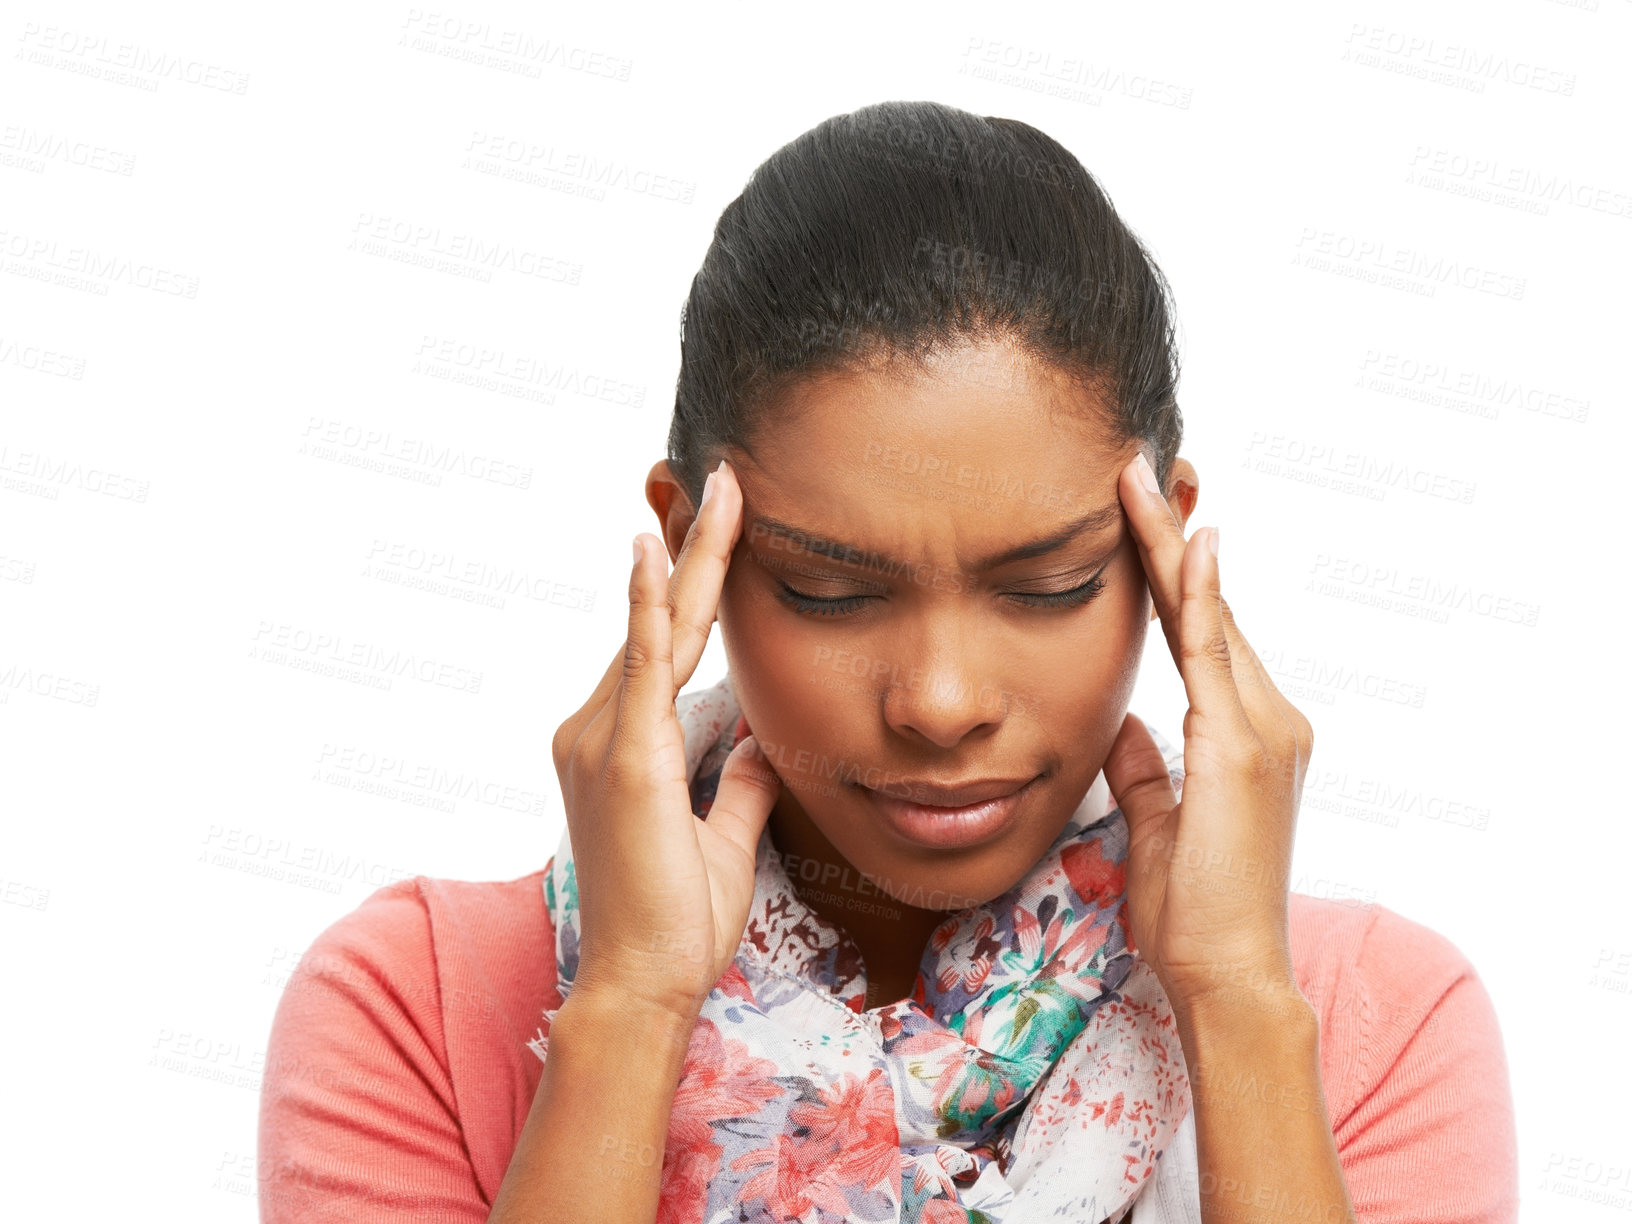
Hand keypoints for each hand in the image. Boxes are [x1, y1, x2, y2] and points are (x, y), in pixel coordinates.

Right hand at [550, 459, 779, 1022]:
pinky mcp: (624, 755)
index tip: (710, 528)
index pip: (661, 646)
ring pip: (655, 627)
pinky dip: (653, 603)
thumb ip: (736, 784)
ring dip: (690, 556)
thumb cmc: (676, 922)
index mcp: (618, 746)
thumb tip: (761, 745)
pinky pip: (643, 663)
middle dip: (692, 550)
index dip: (687, 586)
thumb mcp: (721, 838)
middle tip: (722, 480)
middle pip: (656, 621)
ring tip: (720, 491)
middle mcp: (596, 729)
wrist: (645, 982)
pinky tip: (660, 551)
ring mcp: (602, 738)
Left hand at [1101, 450, 1314, 1016]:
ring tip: (1137, 480)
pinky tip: (1185, 546)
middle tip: (1139, 468)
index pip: (1201, 634)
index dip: (1172, 573)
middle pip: (1208, 610)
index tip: (1143, 514)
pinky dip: (1199, 595)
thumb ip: (1144, 770)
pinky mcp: (1245, 746)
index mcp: (1245, 735)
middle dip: (1171, 537)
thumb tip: (1120, 727)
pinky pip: (1213, 654)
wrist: (1227, 974)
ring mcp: (1265, 729)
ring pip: (1210, 616)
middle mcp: (1268, 719)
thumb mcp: (1157, 825)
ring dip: (1172, 546)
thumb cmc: (1194, 912)